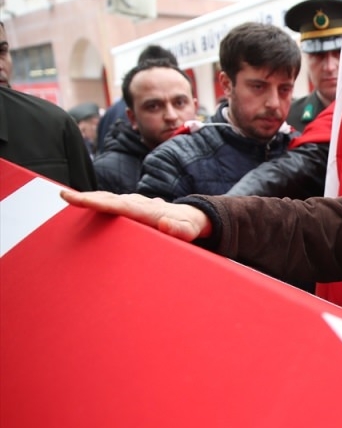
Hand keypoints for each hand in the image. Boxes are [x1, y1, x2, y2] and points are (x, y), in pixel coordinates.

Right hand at [60, 190, 210, 241]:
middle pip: (109, 199)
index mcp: (147, 210)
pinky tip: (81, 203)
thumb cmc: (188, 227)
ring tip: (67, 197)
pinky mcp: (130, 206)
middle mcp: (138, 203)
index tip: (82, 200)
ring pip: (108, 198)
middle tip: (64, 196)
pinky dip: (95, 201)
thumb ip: (179, 230)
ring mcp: (133, 203)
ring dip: (89, 198)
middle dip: (87, 198)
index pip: (120, 206)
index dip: (100, 203)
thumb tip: (165, 223)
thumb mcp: (189, 231)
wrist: (190, 217)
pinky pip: (110, 202)